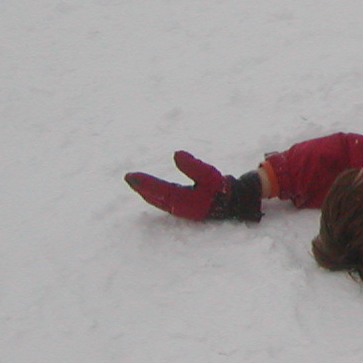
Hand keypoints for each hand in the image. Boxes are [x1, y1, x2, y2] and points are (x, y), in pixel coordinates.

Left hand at [125, 152, 262, 221]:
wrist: (234, 202)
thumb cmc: (220, 187)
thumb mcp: (209, 174)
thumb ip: (193, 166)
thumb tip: (176, 153)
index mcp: (185, 200)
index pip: (160, 190)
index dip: (145, 183)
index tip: (130, 176)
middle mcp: (180, 207)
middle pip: (156, 197)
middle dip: (142, 188)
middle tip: (129, 178)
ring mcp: (182, 208)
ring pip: (159, 200)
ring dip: (147, 192)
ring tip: (136, 184)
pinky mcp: (184, 207)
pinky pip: (164, 201)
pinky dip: (155, 195)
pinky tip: (151, 191)